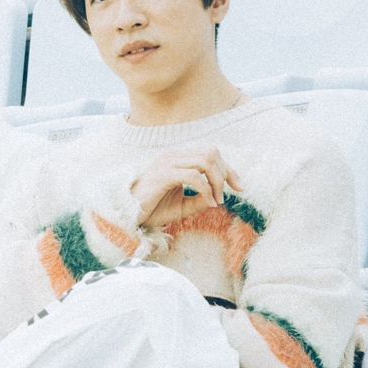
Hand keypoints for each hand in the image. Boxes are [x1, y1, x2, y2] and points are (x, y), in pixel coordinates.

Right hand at [129, 147, 244, 231]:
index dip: (229, 169)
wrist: (127, 215)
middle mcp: (173, 156)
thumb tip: (217, 198)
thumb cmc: (152, 209)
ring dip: (217, 181)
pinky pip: (194, 176)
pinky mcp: (163, 175)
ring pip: (205, 160)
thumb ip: (201, 200)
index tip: (240, 187)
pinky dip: (206, 189)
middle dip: (225, 173)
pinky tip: (208, 203)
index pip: (210, 153)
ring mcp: (167, 163)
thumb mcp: (182, 206)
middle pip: (211, 152)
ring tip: (216, 200)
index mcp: (178, 159)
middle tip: (225, 196)